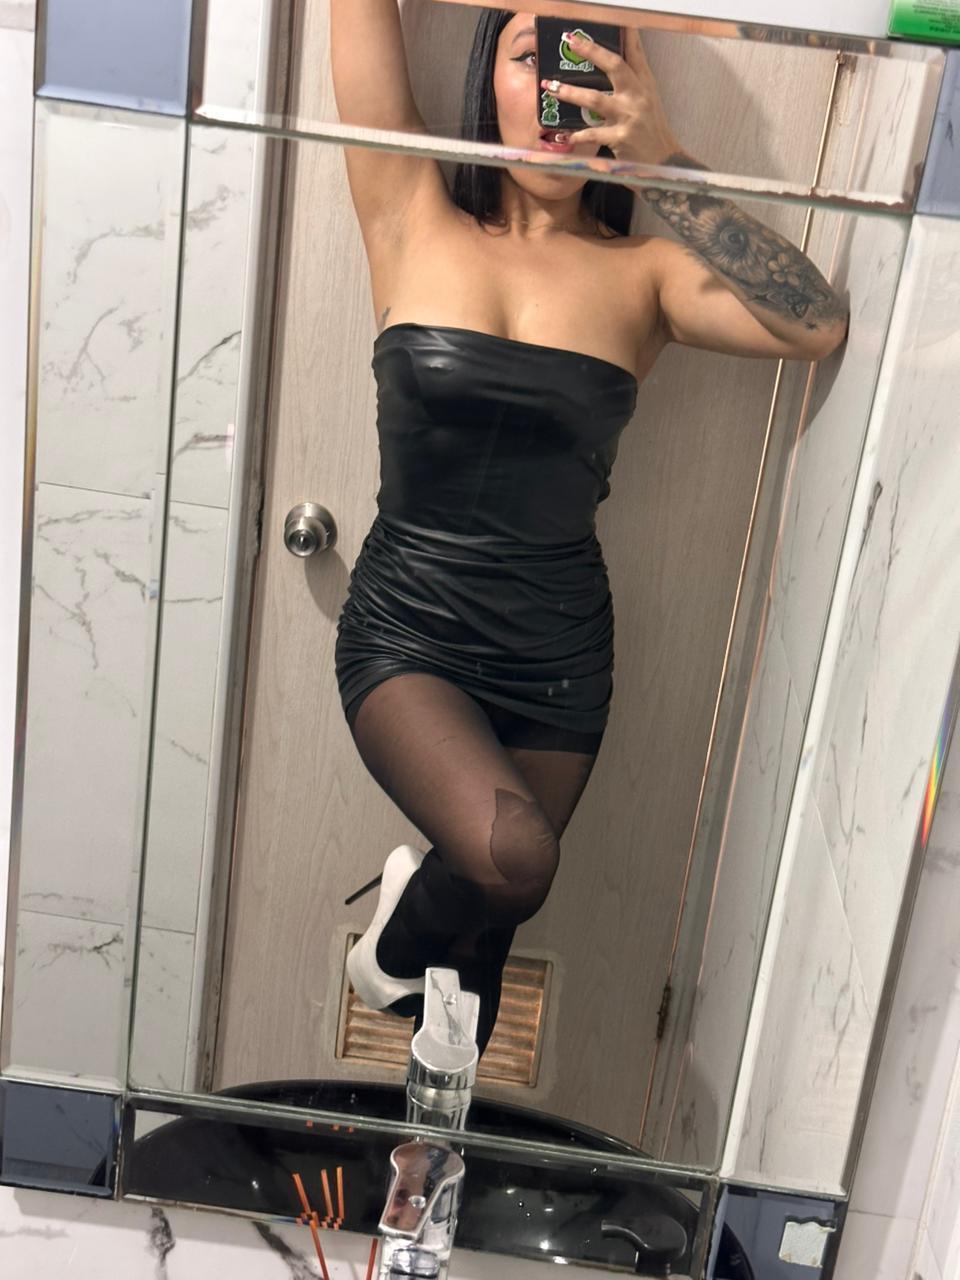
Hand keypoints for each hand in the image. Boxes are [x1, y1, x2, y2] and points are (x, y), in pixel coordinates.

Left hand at [540, 28, 682, 164]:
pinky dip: (577, 135)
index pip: (634, 52)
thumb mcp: (648, 100)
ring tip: (550, 87)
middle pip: (614, 65)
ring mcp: (629, 117)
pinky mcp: (620, 138)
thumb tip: (618, 57)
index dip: (624, 32)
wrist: (665, 162)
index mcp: (644, 84)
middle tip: (570, 40)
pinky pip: (592, 134)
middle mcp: (637, 96)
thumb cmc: (652, 131)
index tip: (612, 15)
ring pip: (595, 99)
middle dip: (590, 51)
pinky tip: (565, 135)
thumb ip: (633, 79)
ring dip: (570, 92)